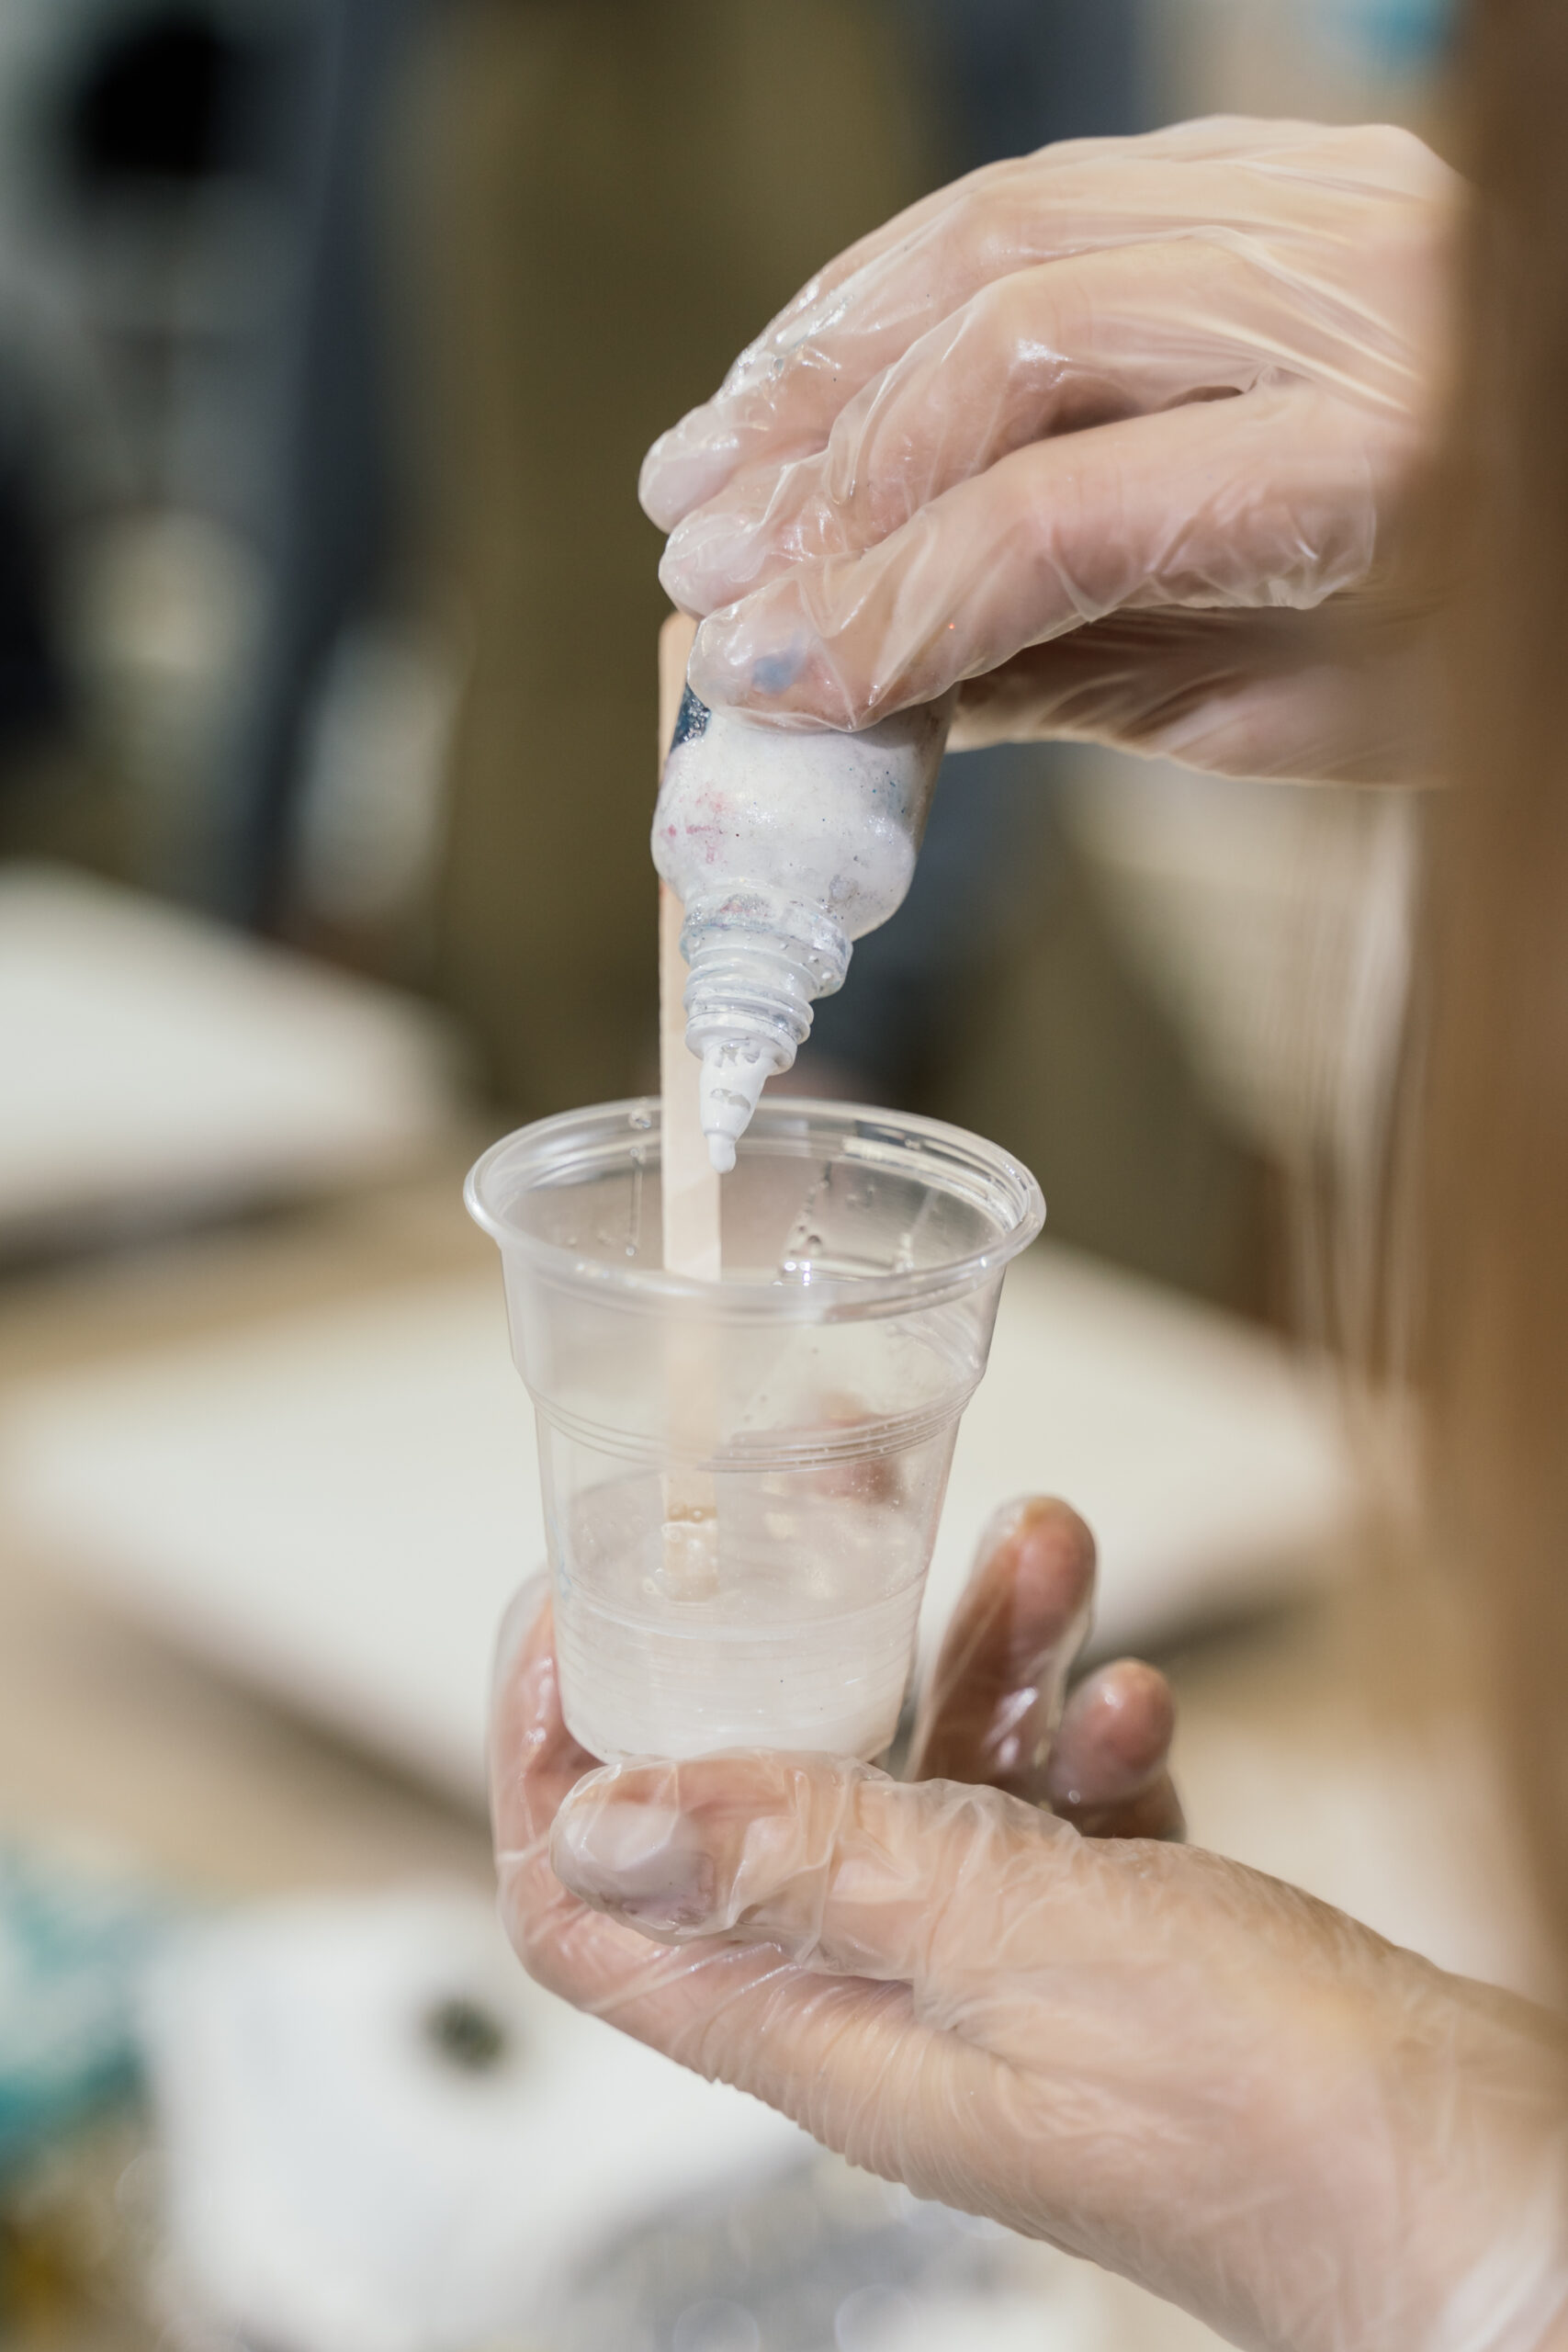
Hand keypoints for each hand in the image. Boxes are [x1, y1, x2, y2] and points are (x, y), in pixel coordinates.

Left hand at [492, 1501, 1567, 2351]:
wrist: (1470, 2181)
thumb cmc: (1258, 2109)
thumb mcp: (1000, 1937)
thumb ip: (799, 1863)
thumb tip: (589, 1822)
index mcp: (820, 2030)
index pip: (592, 1917)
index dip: (549, 1771)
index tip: (574, 1622)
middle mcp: (887, 2005)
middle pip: (766, 1808)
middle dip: (795, 1654)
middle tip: (821, 1531)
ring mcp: (998, 1975)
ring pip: (927, 1779)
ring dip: (977, 1660)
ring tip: (1047, 1550)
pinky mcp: (1103, 1949)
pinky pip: (1047, 1809)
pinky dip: (1076, 1733)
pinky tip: (1134, 1698)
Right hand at [640, 120, 1458, 783]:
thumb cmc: (1499, 636)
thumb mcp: (1319, 715)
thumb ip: (1104, 681)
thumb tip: (886, 684)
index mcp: (1387, 469)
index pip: (1060, 523)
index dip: (884, 609)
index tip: (771, 681)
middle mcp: (1355, 297)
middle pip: (1009, 343)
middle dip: (825, 475)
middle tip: (707, 573)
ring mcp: (1320, 203)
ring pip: (1007, 229)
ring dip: (830, 354)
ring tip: (711, 465)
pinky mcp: (1284, 169)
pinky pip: (1058, 190)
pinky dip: (910, 273)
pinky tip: (823, 356)